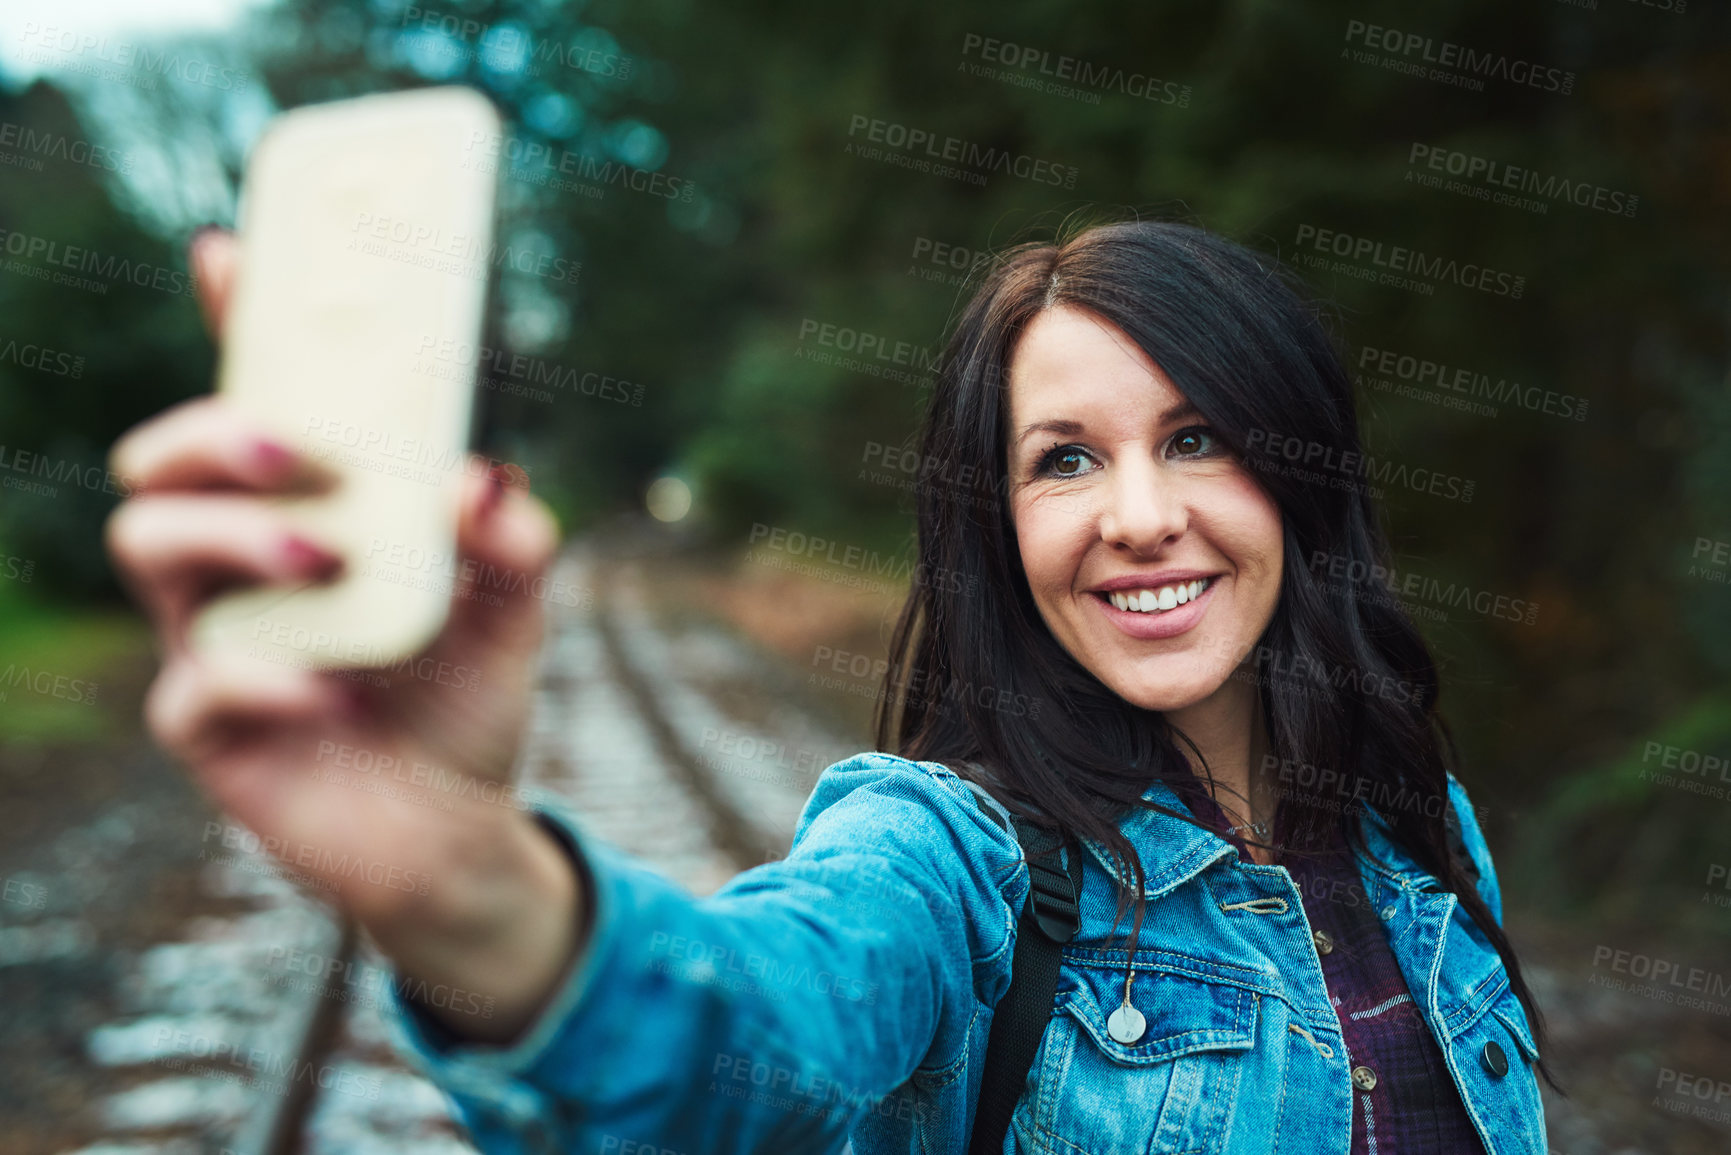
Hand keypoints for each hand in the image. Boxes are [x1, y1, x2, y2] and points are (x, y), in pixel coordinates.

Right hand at [105, 228, 581, 1041]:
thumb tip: (481, 475)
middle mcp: (246, 563)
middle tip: (298, 447)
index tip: (229, 249)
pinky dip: (264, 679)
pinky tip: (331, 694)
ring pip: (150, 544)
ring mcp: (216, 637)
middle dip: (214, 429)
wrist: (457, 832)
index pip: (258, 404)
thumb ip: (516, 539)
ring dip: (233, 533)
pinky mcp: (210, 727)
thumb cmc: (466, 701)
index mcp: (312, 514)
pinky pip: (194, 686)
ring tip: (326, 554)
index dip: (236, 325)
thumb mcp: (517, 611)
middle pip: (166, 459)